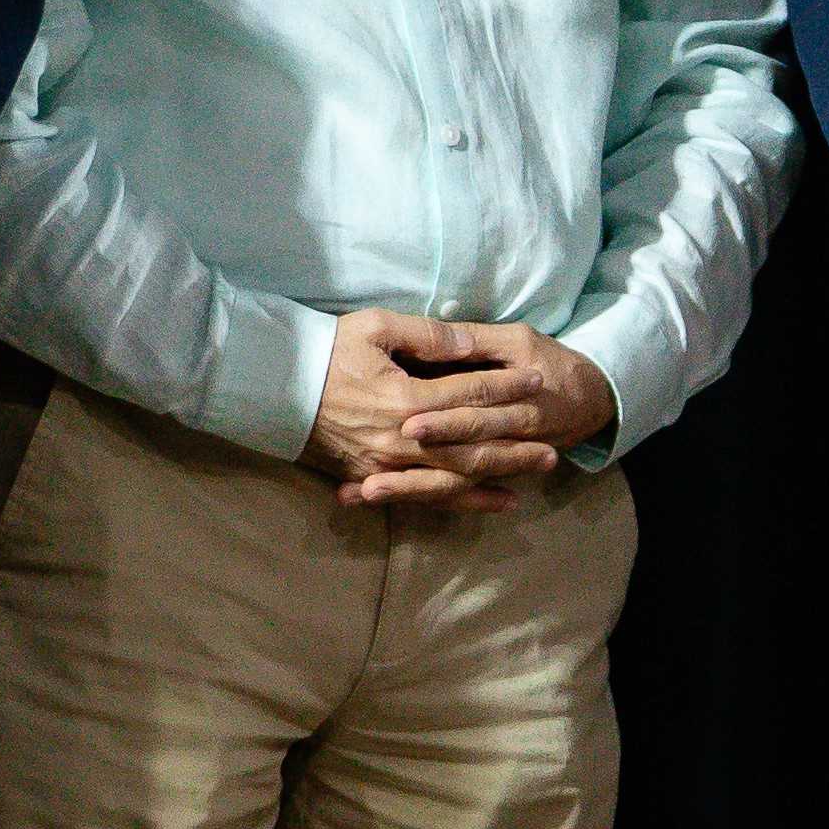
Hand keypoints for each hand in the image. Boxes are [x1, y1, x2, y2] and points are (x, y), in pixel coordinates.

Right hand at [309, 314, 618, 514]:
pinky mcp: (375, 479)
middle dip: (518, 441)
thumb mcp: (374, 327)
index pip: (471, 394)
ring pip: (459, 476)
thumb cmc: (324, 351)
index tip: (538, 379)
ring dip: (503, 474)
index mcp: (407, 398)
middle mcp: (404, 439)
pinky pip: (430, 496)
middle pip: (475, 444)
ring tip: (539, 469)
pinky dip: (468, 501)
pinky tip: (498, 501)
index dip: (507, 386)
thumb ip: (427, 335)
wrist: (273, 389)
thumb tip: (470, 344)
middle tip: (555, 440)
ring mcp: (389, 465)